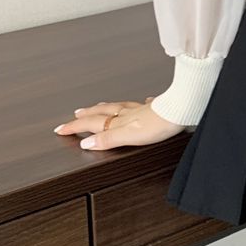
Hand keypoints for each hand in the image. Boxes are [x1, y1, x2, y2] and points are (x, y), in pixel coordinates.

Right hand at [53, 97, 185, 149]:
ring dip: (107, 107)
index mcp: (120, 120)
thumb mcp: (129, 136)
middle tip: (75, 113)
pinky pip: (144, 105)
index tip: (61, 128)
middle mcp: (129, 112)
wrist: (183, 109)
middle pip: (104, 111)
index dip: (76, 127)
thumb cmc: (160, 123)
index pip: (93, 123)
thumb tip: (86, 143)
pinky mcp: (158, 108)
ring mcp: (143, 109)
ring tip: (100, 106)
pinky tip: (143, 102)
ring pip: (121, 106)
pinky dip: (139, 104)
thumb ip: (108, 139)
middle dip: (88, 113)